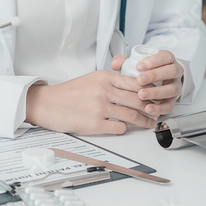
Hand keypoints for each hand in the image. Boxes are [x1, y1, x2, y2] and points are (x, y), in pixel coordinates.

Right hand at [24, 70, 155, 134]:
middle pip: (137, 99)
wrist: (48, 104)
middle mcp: (104, 90)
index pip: (135, 82)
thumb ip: (112, 81)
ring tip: (149, 123)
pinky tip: (125, 128)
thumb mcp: (92, 79)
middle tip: (157, 111)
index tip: (156, 95)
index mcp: (105, 77)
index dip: (149, 90)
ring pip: (132, 114)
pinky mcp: (94, 124)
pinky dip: (125, 129)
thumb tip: (135, 87)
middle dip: (151, 107)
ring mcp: (100, 107)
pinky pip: (119, 128)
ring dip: (144, 120)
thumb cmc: (70, 93)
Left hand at [110, 50, 184, 117]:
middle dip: (155, 75)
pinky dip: (159, 108)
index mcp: (168, 60)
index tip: (138, 66)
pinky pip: (170, 105)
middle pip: (171, 71)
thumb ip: (125, 62)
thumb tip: (115, 64)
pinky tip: (148, 109)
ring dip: (156, 92)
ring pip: (172, 89)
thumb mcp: (138, 64)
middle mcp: (175, 72)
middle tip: (140, 80)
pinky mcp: (173, 101)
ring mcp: (176, 87)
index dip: (154, 61)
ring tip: (141, 95)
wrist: (158, 83)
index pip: (166, 57)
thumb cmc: (147, 72)